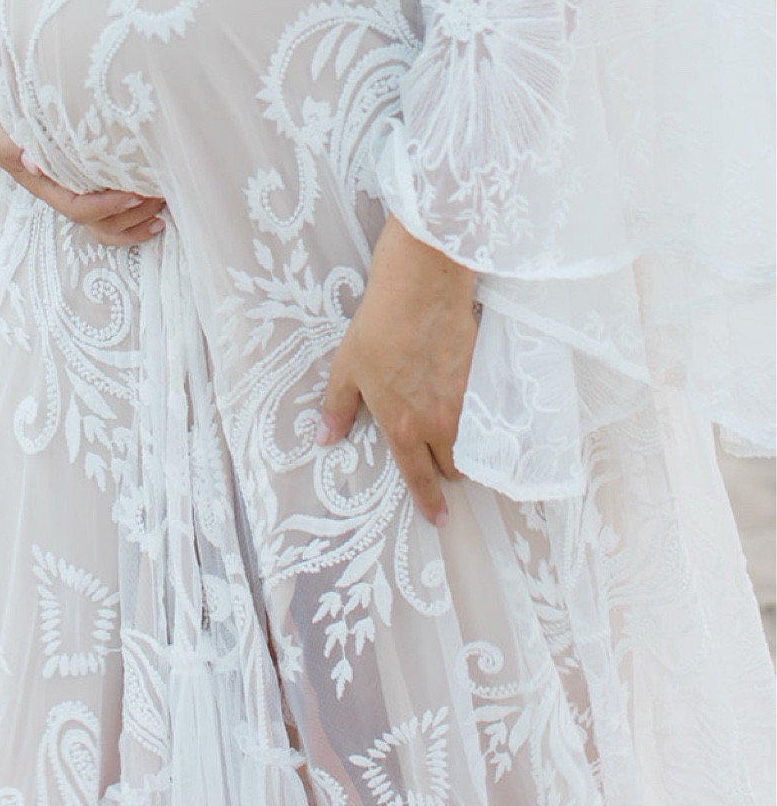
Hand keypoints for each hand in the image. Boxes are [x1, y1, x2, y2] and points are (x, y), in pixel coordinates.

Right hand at [0, 87, 164, 247]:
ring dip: (134, 220)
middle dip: (128, 213)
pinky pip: (109, 220)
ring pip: (104, 227)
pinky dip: (134, 224)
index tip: (133, 191)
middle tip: (157, 192)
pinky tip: (158, 217)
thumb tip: (32, 164)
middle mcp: (55, 187)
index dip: (104, 206)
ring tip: (162, 199)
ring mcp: (70, 185)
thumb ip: (3, 139)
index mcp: (36, 177)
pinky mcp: (84, 179)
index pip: (73, 206)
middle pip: (94, 222)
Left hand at [318, 214, 478, 527]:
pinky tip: (465, 404)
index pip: (418, 477)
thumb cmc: (378, 326)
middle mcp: (438, 423)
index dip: (429, 502)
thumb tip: (324, 440)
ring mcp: (464, 402)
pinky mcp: (480, 379)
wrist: (422, 287)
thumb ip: (338, 409)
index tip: (438, 518)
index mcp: (402, 426)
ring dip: (463, 446)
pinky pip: (482, 414)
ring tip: (452, 436)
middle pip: (453, 466)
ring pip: (471, 443)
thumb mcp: (346, 368)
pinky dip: (475, 419)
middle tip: (436, 462)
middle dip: (446, 470)